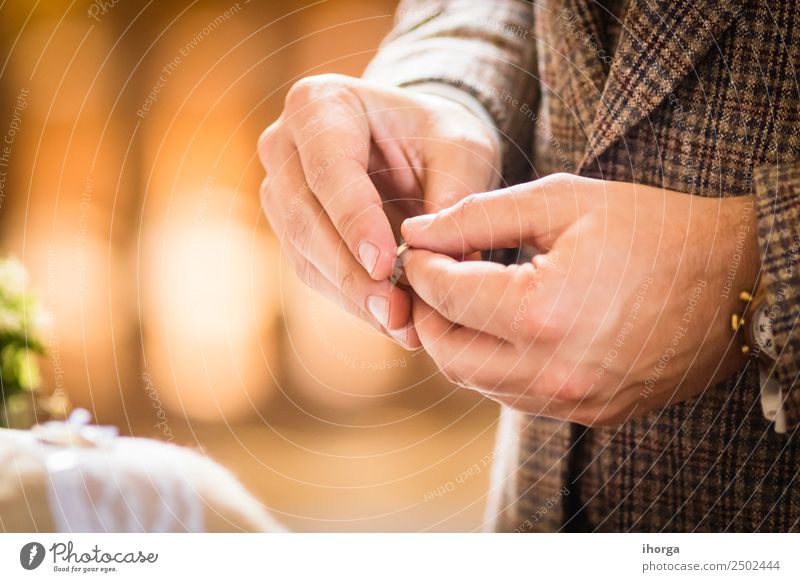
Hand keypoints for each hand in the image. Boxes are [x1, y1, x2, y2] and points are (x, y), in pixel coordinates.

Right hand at [258, 74, 499, 346]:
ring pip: (305, 254)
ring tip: (403, 325)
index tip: (385, 266)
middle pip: (306, 218)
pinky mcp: (289, 230)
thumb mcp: (461, 151)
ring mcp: (279, 190)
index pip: (329, 169)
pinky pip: (313, 273)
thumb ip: (453, 196)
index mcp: (320, 104)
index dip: (355, 221)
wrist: (414, 148)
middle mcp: (284, 146)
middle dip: (352, 273)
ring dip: (353, 296)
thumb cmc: (437, 139)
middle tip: (397, 313)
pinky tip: (390, 320)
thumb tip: (437, 262)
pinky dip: (351, 300)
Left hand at [401, 173, 758, 424]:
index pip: (445, 295)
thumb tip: (418, 230)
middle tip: (428, 278)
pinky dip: (493, 365)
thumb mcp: (562, 202)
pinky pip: (516, 397)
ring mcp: (573, 400)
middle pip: (447, 352)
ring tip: (461, 300)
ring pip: (476, 382)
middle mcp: (552, 370)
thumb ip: (477, 216)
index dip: (420, 268)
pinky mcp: (591, 414)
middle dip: (425, 312)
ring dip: (455, 341)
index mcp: (541, 312)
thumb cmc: (652, 230)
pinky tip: (501, 330)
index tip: (418, 247)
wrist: (734, 280)